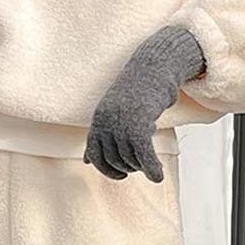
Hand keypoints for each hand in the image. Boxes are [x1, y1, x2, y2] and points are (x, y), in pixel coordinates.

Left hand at [84, 25, 205, 180]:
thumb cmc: (137, 92)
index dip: (106, 169)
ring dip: (142, 167)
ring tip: (152, 164)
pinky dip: (151, 168)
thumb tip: (86, 161)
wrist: (155, 67)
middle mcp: (107, 122)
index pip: (94, 155)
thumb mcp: (113, 113)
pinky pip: (143, 155)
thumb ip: (100, 137)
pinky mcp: (140, 123)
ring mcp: (122, 123)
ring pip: (130, 159)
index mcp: (98, 120)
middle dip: (129, 168)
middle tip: (142, 166)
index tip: (121, 175)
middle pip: (114, 160)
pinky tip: (158, 177)